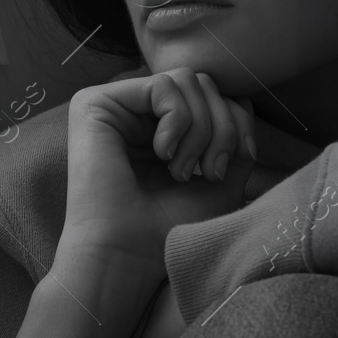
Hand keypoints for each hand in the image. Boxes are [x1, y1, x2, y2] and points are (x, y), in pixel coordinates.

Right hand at [61, 69, 257, 278]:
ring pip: (187, 80)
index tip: (228, 169)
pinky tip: (162, 155)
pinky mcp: (94, 104)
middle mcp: (133, 112)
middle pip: (204, 84)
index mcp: (158, 128)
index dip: (236, 124)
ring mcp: (112, 105)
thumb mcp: (220, 180)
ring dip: (200, 129)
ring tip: (181, 171)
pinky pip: (163, 85)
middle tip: (208, 172)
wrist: (128, 257)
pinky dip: (178, 121)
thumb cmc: (169, 230)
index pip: (213, 97)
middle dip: (221, 128)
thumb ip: (235, 139)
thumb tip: (243, 104)